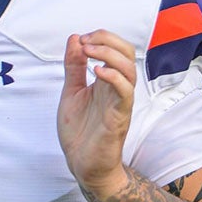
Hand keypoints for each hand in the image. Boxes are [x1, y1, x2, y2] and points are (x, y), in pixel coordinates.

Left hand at [57, 30, 136, 196]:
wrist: (82, 164)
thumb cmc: (80, 131)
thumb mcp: (71, 92)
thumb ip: (74, 67)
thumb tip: (75, 39)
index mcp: (106, 81)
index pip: (117, 49)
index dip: (101, 37)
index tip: (80, 40)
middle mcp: (117, 89)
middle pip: (128, 53)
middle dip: (108, 39)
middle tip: (86, 41)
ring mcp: (120, 102)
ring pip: (129, 70)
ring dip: (109, 55)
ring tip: (89, 51)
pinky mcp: (119, 117)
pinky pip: (125, 93)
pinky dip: (114, 77)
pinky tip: (97, 72)